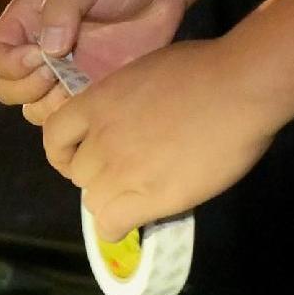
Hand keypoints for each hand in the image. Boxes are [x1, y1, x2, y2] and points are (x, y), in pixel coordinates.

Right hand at [0, 0, 192, 105]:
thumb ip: (63, 6)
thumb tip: (49, 50)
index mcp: (26, 22)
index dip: (8, 63)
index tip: (39, 53)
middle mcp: (39, 51)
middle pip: (7, 90)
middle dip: (27, 87)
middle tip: (59, 69)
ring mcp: (67, 73)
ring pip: (36, 109)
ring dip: (51, 105)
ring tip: (80, 82)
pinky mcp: (93, 88)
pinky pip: (72, 115)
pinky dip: (78, 114)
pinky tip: (99, 92)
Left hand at [30, 37, 287, 231]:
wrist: (239, 87)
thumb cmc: (204, 67)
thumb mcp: (146, 71)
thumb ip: (125, 100)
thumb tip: (129, 118)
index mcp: (97, 102)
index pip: (54, 136)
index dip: (66, 151)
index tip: (83, 155)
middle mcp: (101, 138)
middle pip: (79, 174)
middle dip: (99, 175)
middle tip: (130, 173)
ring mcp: (123, 169)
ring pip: (94, 202)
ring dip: (112, 201)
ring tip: (139, 197)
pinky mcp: (149, 197)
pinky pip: (112, 225)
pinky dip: (117, 227)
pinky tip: (134, 221)